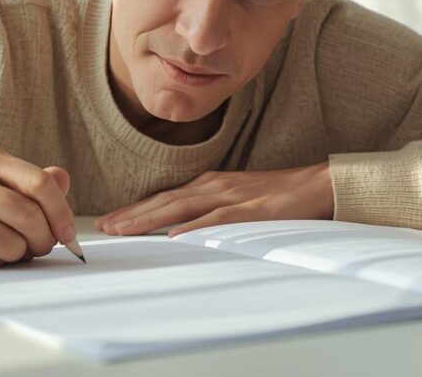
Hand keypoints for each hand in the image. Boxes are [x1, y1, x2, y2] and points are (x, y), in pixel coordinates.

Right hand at [0, 143, 75, 268]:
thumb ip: (28, 180)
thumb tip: (63, 179)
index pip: (39, 183)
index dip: (61, 212)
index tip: (68, 234)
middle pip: (29, 216)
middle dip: (44, 239)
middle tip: (40, 246)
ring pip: (14, 244)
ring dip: (19, 254)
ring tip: (4, 247)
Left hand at [94, 162, 334, 236]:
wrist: (316, 185)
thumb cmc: (278, 195)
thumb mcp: (238, 199)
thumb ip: (211, 211)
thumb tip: (183, 229)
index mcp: (210, 185)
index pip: (165, 198)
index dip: (137, 209)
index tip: (112, 221)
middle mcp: (214, 186)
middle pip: (165, 201)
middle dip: (133, 214)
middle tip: (105, 227)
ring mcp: (231, 197)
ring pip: (181, 208)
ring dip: (150, 218)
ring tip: (125, 229)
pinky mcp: (250, 210)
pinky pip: (216, 219)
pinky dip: (194, 227)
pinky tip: (174, 236)